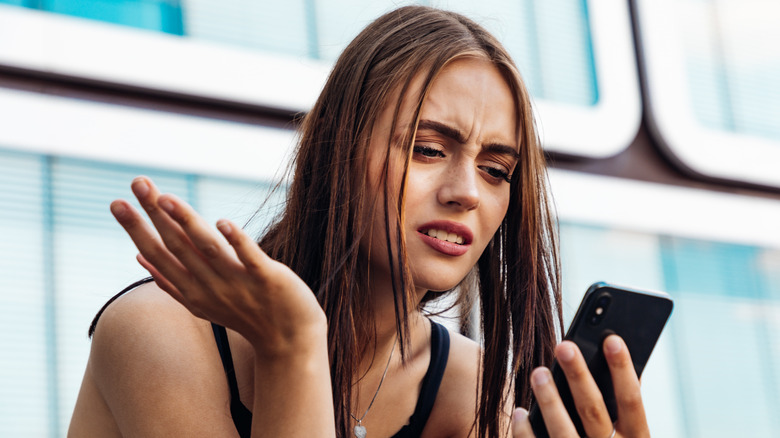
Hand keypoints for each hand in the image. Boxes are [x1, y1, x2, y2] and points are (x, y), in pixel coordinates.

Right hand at [110, 176, 325, 357]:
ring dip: (187, 221)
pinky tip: (223, 222)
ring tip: (167, 197)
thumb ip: (170, 281)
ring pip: (208, 248)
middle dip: (152, 215)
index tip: (117, 202)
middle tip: (136, 183)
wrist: (289, 341)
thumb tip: (138, 256)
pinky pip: (248, 257)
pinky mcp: (267, 279)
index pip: (157, 254)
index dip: (136, 229)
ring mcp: (237, 283)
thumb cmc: (244, 315)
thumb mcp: (201, 302)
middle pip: (176, 246)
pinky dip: (236, 240)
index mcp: (192, 290)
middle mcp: (209, 287)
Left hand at [512, 335, 649, 437]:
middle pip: (593, 411)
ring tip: (538, 372)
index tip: (611, 338)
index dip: (623, 370)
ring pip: (563, 432)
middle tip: (564, 345)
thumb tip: (609, 360)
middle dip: (578, 377)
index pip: (632, 402)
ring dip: (549, 400)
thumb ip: (620, 409)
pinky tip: (520, 412)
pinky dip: (526, 432)